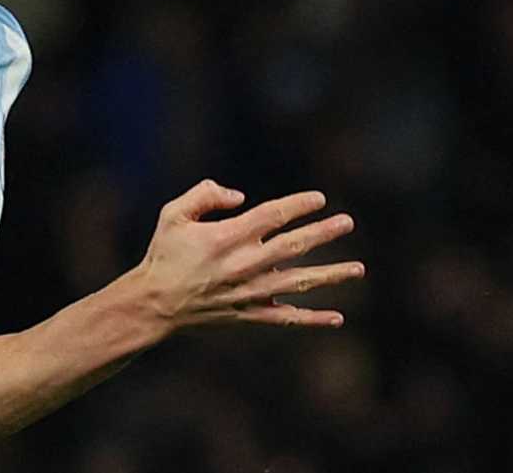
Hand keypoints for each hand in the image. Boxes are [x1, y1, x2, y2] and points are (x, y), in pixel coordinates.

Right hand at [131, 179, 363, 331]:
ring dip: (330, 275)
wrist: (154, 304)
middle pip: (293, 246)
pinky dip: (313, 319)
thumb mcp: (173, 213)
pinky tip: (337, 317)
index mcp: (227, 237)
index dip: (298, 205)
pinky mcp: (250, 315)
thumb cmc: (164, 254)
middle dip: (323, 233)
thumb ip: (204, 194)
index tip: (319, 198)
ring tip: (358, 269)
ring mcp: (250, 293)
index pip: (273, 216)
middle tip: (348, 222)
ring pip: (298, 283)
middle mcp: (244, 265)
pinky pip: (287, 318)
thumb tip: (239, 196)